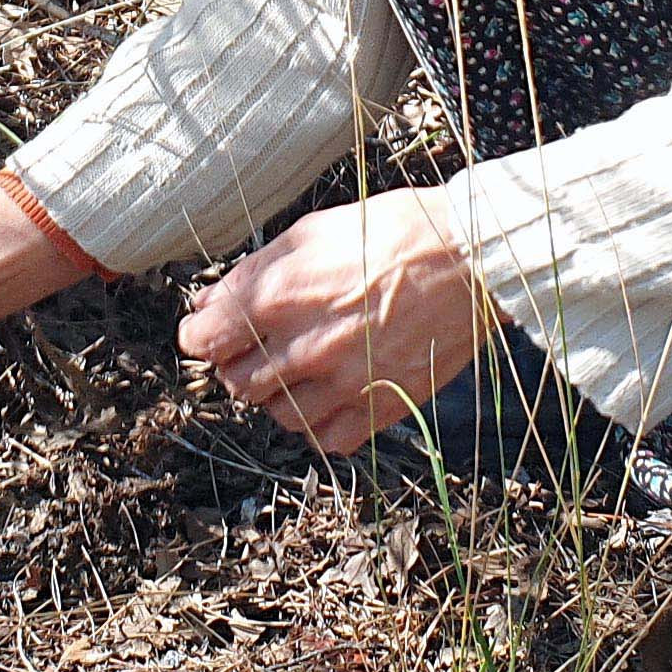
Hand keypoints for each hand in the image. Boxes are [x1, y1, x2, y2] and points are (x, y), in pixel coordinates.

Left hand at [178, 188, 485, 455]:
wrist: (470, 258)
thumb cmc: (394, 232)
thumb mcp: (312, 233)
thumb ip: (256, 272)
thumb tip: (209, 302)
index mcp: (282, 295)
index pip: (206, 339)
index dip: (201, 335)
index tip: (207, 331)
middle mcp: (306, 345)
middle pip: (236, 382)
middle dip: (236, 364)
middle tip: (254, 347)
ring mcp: (344, 382)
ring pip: (278, 415)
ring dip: (277, 395)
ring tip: (297, 369)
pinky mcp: (380, 406)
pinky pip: (327, 439)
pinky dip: (320, 423)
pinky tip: (329, 395)